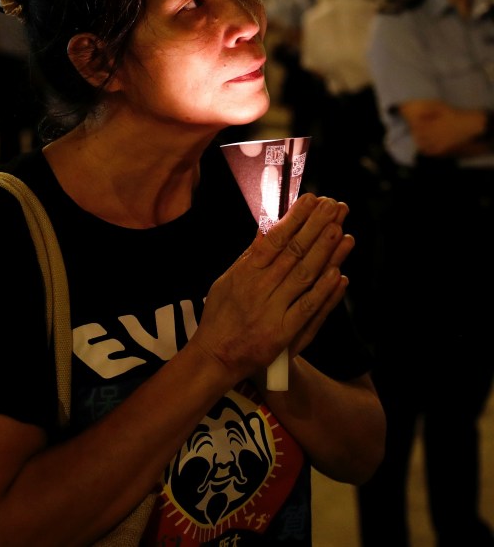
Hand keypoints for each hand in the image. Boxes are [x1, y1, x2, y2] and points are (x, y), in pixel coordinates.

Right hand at [192, 193, 352, 385]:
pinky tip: (339, 271)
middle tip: (334, 206)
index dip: (295, 218)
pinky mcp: (284, 334)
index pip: (274, 238)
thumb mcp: (227, 280)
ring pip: (305, 275)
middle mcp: (259, 288)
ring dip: (326, 251)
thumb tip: (268, 229)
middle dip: (316, 226)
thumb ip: (250, 256)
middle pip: (294, 252)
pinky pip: (309, 307)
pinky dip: (325, 290)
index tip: (311, 200)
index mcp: (245, 272)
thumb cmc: (221, 316)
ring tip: (341, 229)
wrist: (216, 357)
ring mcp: (273, 311)